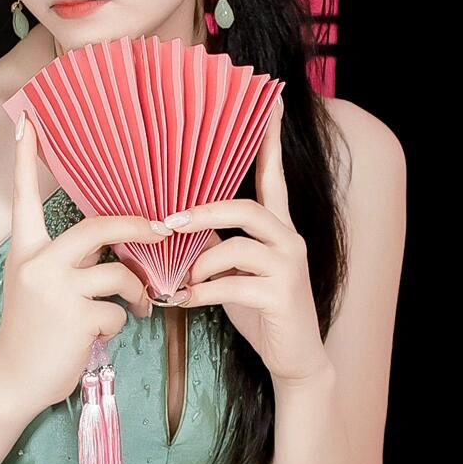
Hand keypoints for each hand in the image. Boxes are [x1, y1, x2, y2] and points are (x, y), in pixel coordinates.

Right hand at [0, 118, 167, 417]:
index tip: (29, 120)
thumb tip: (117, 248)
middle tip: (163, 231)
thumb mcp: (40, 289)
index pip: (25, 197)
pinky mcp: (73, 318)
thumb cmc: (33, 335)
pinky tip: (100, 337)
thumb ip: (68, 263)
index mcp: (25, 251)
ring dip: (137, 294)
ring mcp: (53, 290)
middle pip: (98, 228)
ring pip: (118, 275)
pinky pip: (118, 311)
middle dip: (138, 228)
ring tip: (138, 309)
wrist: (12, 381)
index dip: (27, 159)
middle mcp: (35, 263)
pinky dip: (120, 325)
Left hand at [160, 99, 326, 383]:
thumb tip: (176, 226)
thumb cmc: (262, 311)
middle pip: (247, 207)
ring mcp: (289, 267)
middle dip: (203, 212)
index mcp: (280, 229)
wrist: (294, 358)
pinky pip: (232, 284)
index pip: (275, 178)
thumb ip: (217, 245)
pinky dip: (201, 293)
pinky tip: (185, 301)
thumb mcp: (236, 272)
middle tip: (169, 223)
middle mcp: (290, 240)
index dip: (271, 143)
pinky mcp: (282, 295)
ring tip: (182, 279)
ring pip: (237, 246)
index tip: (271, 105)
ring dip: (200, 262)